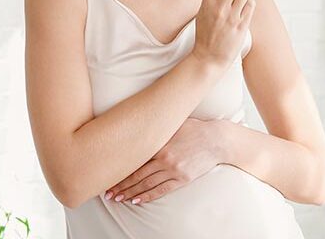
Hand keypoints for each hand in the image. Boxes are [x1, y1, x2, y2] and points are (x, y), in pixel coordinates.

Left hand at [104, 118, 224, 204]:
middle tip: (107, 193)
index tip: (107, 176)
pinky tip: (136, 200)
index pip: (134, 161)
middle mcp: (165, 159)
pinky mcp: (183, 179)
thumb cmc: (195, 128)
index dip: (120, 170)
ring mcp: (174, 171)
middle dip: (121, 185)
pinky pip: (162, 190)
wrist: (217, 140)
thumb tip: (137, 130)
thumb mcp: (173, 125)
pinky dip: (148, 196)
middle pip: (137, 176)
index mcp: (159, 144)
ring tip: (117, 198)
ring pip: (147, 185)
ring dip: (130, 193)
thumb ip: (155, 130)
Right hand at [191, 0, 255, 68]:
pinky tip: (243, 10)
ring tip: (239, 1)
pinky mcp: (242, 25)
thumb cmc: (206, 36)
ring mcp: (231, 17)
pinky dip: (249, 4)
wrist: (209, 58)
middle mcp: (219, 9)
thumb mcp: (202, 13)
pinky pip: (251, 5)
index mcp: (206, 4)